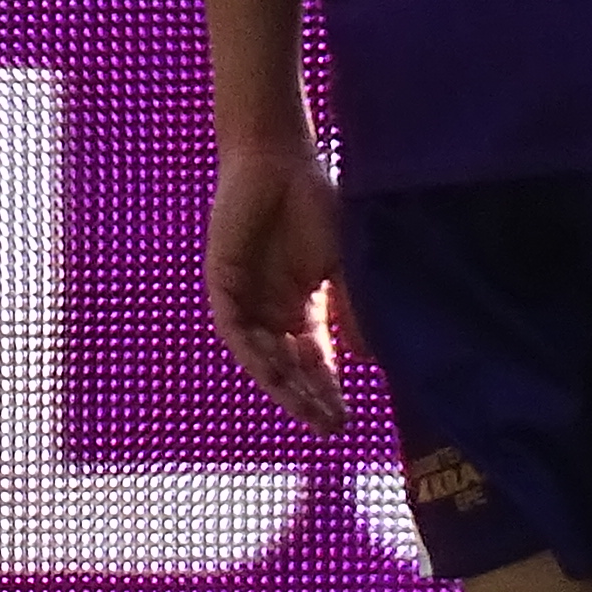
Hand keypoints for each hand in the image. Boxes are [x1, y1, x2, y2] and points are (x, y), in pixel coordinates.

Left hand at [208, 137, 346, 430]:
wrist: (280, 163)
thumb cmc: (315, 206)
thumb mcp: (342, 266)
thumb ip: (352, 309)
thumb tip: (368, 360)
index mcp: (301, 309)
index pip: (315, 362)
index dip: (329, 391)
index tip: (346, 421)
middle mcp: (271, 312)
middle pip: (289, 368)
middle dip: (308, 399)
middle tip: (328, 428)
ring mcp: (246, 300)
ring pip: (261, 356)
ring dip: (283, 385)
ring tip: (306, 411)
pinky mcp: (223, 284)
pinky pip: (235, 329)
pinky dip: (254, 352)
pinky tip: (274, 373)